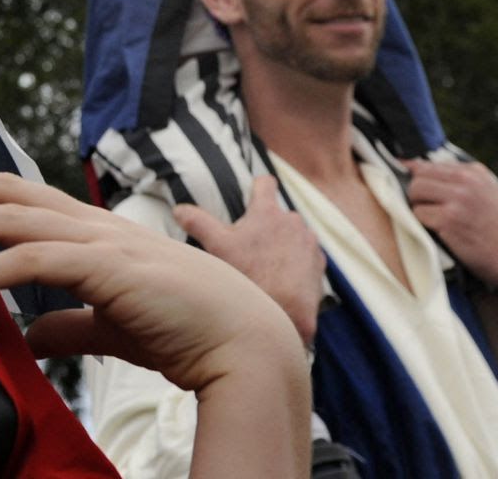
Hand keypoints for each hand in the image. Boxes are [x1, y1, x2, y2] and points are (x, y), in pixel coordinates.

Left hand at [0, 173, 298, 394]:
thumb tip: (27, 335)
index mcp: (93, 231)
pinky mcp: (107, 267)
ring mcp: (102, 240)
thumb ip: (67, 325)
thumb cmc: (185, 332)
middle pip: (6, 190)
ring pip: (12, 217)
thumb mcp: (108, 325)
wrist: (242, 346)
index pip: (19, 197)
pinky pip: (34, 260)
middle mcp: (93, 224)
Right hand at [174, 175, 326, 345]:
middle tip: (249, 245)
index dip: (257, 186)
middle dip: (266, 224)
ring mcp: (309, 242)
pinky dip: (296, 262)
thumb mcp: (216, 247)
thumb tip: (178, 209)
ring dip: (282, 243)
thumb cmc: (249, 277)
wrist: (284, 314)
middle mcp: (293, 222)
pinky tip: (281, 279)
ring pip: (293, 235)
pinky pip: (306, 255)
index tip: (251, 192)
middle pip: (278, 213)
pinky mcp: (319, 264)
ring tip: (265, 266)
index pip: (265, 183)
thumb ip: (197, 222)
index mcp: (268, 212)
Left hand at [403, 158, 497, 291]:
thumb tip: (415, 167)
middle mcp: (466, 181)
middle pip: (418, 177)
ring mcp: (458, 199)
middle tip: (427, 210)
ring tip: (434, 220)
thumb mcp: (486, 193)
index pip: (428, 164)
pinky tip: (439, 232)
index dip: (414, 176)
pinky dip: (423, 225)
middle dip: (417, 194)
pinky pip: (418, 214)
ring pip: (415, 192)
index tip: (406, 184)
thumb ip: (459, 180)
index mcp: (474, 172)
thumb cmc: (497, 229)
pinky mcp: (449, 219)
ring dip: (418, 208)